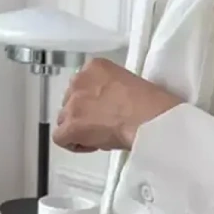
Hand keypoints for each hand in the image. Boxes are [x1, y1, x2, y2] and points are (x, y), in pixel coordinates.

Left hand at [53, 58, 183, 152]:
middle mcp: (79, 81)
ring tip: (100, 137)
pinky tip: (92, 145)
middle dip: (84, 116)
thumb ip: (113, 91)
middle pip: (71, 102)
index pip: (83, 86)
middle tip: (103, 126)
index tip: (107, 113)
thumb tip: (109, 109)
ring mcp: (73, 104)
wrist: (150, 119)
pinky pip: (61, 138)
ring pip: (65, 120)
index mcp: (95, 67)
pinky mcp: (72, 126)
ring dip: (79, 130)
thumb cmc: (152, 105)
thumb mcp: (131, 85)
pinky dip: (74, 144)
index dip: (94, 104)